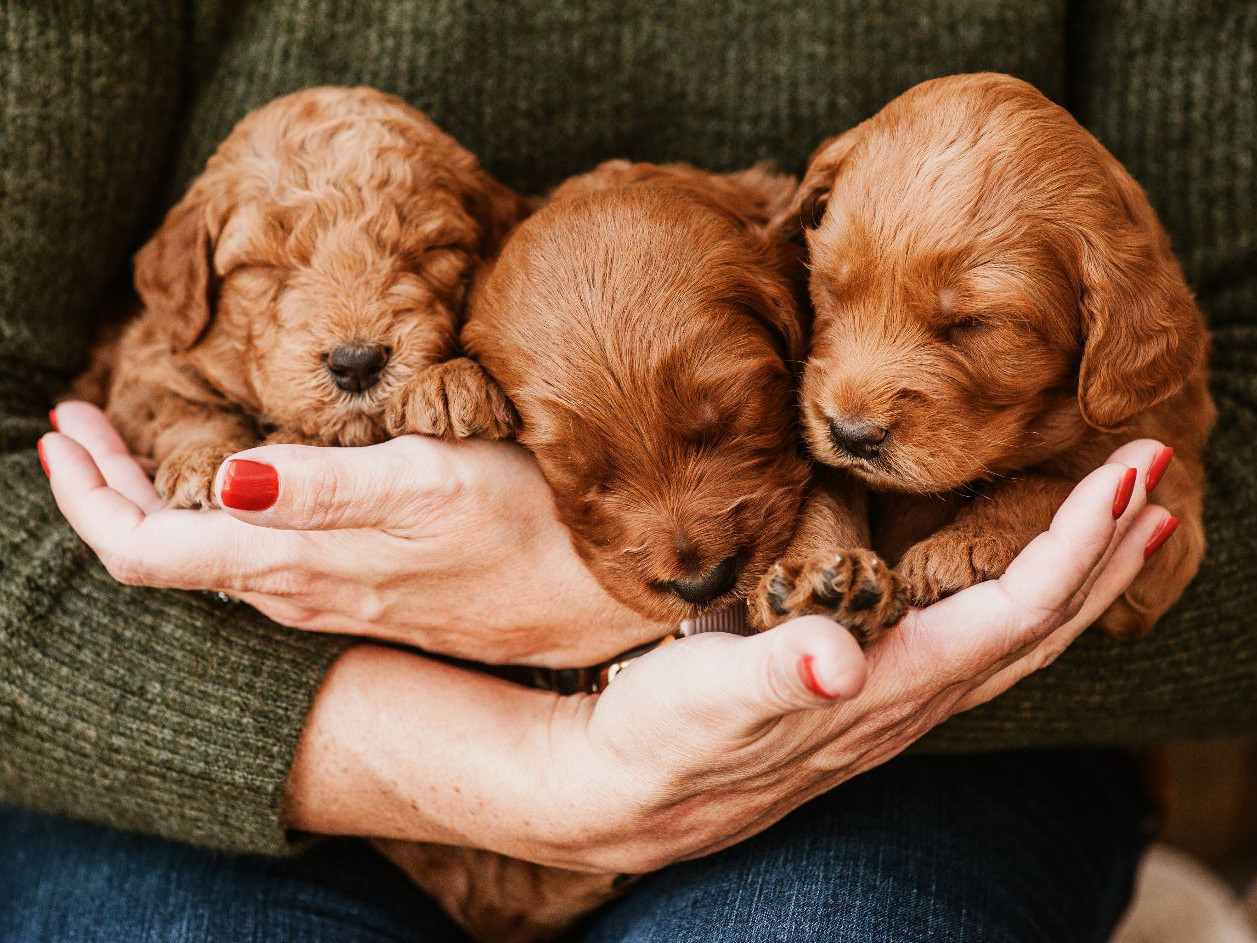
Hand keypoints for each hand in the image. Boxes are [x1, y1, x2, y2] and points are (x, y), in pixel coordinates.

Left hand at [42, 401, 663, 666]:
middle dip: (108, 491)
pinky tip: (236, 490)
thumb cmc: (528, 526)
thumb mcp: (431, 486)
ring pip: (211, 563)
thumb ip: (323, 490)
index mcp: (300, 561)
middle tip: (77, 423)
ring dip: (158, 505)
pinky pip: (260, 566)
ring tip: (132, 448)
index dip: (91, 495)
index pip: (150, 549)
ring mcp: (336, 600)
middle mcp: (302, 593)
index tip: (64, 428)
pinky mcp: (371, 593)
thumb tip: (220, 480)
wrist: (605, 599)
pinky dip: (219, 520)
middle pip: (166, 557)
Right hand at [287, 442, 1173, 872]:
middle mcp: (910, 697)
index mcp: (886, 688)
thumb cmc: (668, 737)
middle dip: (1104, 550)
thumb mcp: (704, 701)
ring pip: (1014, 633)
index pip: (1010, 613)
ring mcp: (896, 696)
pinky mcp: (871, 687)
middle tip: (1156, 468)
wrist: (632, 790)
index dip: (1075, 548)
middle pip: (1038, 625)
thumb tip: (831, 661)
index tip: (1128, 475)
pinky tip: (1021, 567)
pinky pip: (975, 636)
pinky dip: (1021, 591)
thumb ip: (768, 676)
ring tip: (1121, 514)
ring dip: (1076, 571)